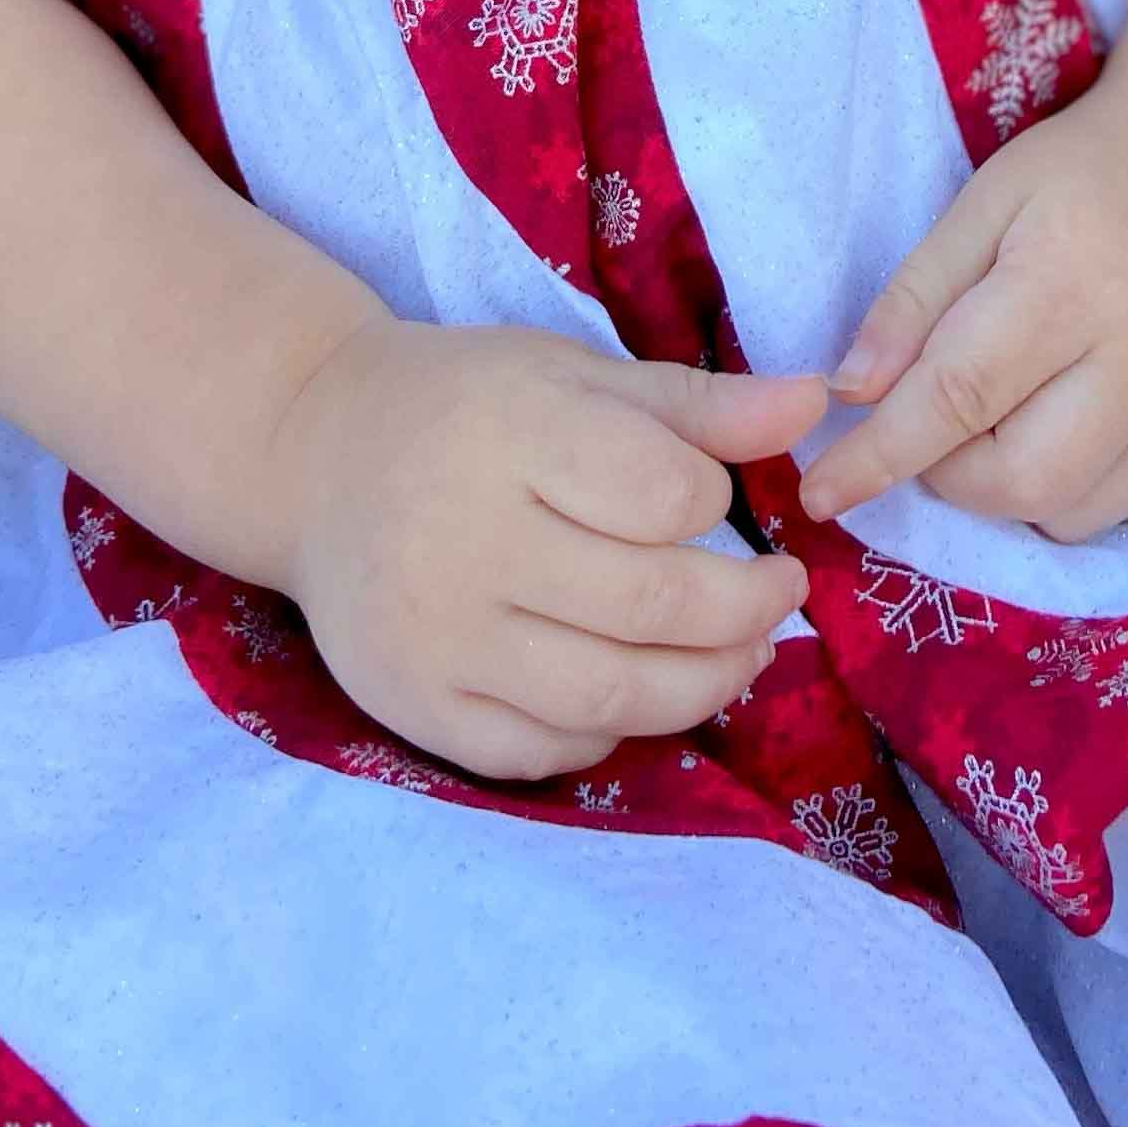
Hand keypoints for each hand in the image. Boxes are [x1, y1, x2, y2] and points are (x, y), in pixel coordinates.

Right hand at [269, 317, 825, 781]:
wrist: (311, 456)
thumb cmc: (466, 405)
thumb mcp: (575, 375)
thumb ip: (698, 404)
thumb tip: (816, 405)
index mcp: (513, 435)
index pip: (664, 496)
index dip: (715, 503)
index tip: (713, 499)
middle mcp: (468, 542)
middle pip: (652, 607)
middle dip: (747, 612)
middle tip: (778, 596)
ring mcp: (437, 636)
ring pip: (609, 696)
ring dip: (704, 685)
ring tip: (739, 654)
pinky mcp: (414, 705)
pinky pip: (542, 751)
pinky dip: (610, 733)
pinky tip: (635, 692)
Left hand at [798, 101, 1127, 540]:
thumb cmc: (1079, 180)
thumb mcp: (980, 204)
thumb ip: (913, 301)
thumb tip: (851, 395)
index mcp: (1071, 279)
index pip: (961, 393)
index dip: (882, 453)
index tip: (822, 491)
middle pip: (1022, 479)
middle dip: (951, 476)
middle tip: (939, 423)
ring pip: (1073, 515)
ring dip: (1011, 490)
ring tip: (1009, 415)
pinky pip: (1125, 510)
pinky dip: (1074, 489)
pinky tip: (1071, 420)